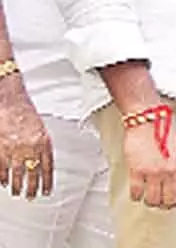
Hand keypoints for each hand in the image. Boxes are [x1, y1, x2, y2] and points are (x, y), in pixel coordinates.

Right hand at [0, 84, 52, 199]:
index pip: (48, 168)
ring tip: (18, 193)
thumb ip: (42, 147)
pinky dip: (3, 177)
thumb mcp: (41, 130)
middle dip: (32, 188)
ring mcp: (14, 149)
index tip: (46, 192)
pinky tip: (4, 183)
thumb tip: (42, 165)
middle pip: (33, 174)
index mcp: (44, 142)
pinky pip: (2, 168)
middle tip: (31, 197)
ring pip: (17, 174)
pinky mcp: (1, 149)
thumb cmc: (25, 114)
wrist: (10, 102)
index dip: (47, 182)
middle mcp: (30, 147)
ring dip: (18, 186)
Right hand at [123, 120, 175, 209]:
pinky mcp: (137, 171)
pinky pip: (137, 192)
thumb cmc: (162, 129)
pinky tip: (137, 194)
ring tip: (149, 199)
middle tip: (162, 203)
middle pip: (170, 200)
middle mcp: (170, 171)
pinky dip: (137, 196)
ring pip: (154, 200)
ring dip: (151, 202)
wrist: (148, 119)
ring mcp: (154, 173)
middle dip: (166, 204)